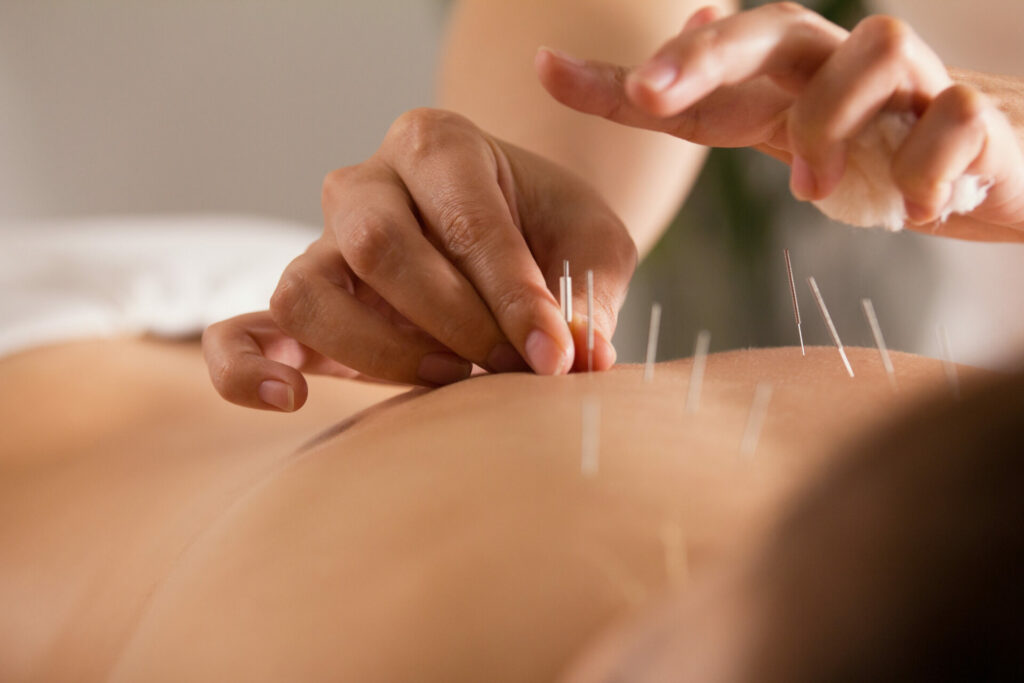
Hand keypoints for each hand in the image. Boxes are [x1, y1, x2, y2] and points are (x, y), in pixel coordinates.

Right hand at [203, 108, 635, 410]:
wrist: (513, 230)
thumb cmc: (550, 232)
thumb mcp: (590, 247)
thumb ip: (588, 297)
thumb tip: (582, 358)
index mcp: (438, 144)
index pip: (465, 220)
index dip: (513, 296)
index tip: (556, 356)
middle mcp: (367, 184)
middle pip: (379, 245)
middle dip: (454, 320)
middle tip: (511, 368)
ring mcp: (323, 245)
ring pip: (308, 291)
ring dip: (381, 351)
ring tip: (452, 379)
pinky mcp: (305, 306)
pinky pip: (241, 333)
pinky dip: (247, 369)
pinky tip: (292, 399)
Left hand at [537, 3, 1023, 239]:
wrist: (985, 159)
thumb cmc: (868, 149)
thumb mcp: (779, 130)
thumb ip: (716, 104)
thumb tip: (659, 50)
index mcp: (782, 74)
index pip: (696, 61)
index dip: (624, 72)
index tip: (545, 70)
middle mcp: (837, 60)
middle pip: (771, 26)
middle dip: (704, 57)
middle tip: (653, 99)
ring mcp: (910, 79)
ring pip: (874, 49)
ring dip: (830, 124)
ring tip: (813, 194)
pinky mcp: (973, 114)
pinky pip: (954, 118)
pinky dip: (930, 168)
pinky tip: (917, 210)